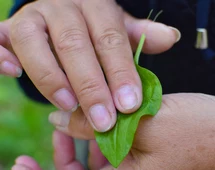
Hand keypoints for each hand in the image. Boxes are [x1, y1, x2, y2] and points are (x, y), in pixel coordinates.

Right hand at [0, 0, 179, 131]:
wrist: (63, 9)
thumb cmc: (95, 27)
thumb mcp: (119, 28)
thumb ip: (141, 35)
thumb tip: (172, 37)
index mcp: (96, 7)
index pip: (111, 40)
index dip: (120, 73)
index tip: (129, 105)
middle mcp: (63, 8)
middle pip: (75, 45)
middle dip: (90, 85)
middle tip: (104, 121)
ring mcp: (33, 17)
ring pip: (35, 43)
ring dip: (51, 77)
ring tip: (69, 107)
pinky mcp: (10, 28)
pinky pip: (0, 39)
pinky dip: (3, 55)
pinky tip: (12, 73)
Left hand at [14, 94, 214, 169]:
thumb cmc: (202, 130)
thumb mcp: (147, 122)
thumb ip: (98, 123)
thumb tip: (57, 117)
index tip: (22, 166)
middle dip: (59, 162)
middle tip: (42, 141)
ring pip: (96, 168)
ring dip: (78, 147)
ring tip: (68, 124)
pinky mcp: (146, 160)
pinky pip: (113, 157)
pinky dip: (99, 142)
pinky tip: (93, 124)